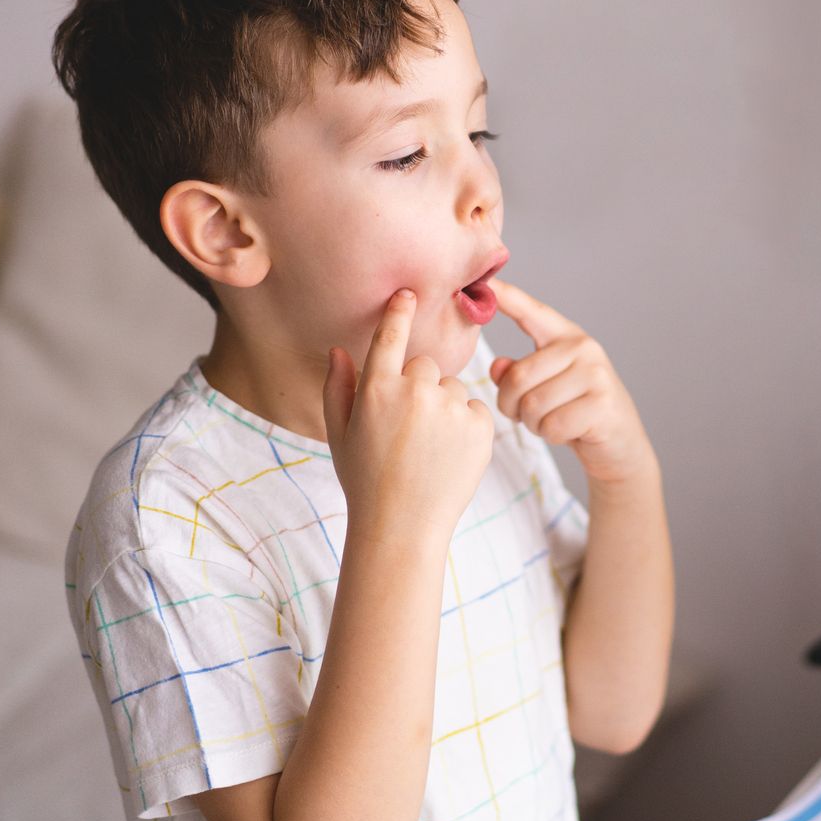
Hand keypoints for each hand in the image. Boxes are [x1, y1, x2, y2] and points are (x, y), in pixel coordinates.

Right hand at [323, 288, 494, 550]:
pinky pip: (475, 409)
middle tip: (407, 429)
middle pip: (426, 365)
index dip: (400, 311)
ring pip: (452, 388)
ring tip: (428, 449)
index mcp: (378, 388)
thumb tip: (339, 349)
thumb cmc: (365, 481)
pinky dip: (466, 426)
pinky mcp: (481, 425)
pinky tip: (449, 455)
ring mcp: (451, 407)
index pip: (392, 335)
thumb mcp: (340, 435)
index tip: (409, 293)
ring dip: (443, 408)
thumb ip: (338, 387)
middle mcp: (416, 390)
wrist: (403, 527)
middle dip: (419, 387)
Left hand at [487, 278, 657, 484]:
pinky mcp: (601, 405)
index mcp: (567, 337)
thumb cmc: (576, 413)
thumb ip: (519, 374)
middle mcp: (583, 348)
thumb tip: (498, 366)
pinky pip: (551, 425)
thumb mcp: (545, 388)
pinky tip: (567, 432)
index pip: (532, 313)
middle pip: (518, 376)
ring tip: (550, 422)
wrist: (621, 445)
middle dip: (511, 406)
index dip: (507, 297)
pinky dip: (550, 436)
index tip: (487, 281)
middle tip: (526, 416)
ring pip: (532, 404)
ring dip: (532, 423)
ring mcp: (595, 375)